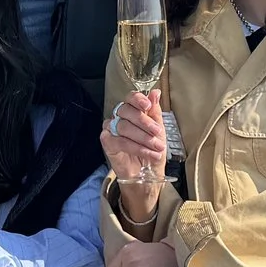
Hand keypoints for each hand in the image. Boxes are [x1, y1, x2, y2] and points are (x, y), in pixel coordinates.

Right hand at [99, 89, 169, 210]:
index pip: (130, 98)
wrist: (147, 174)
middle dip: (144, 122)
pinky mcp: (107, 143)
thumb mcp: (158, 130)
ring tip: (157, 148)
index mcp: (132, 111)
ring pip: (124, 126)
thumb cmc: (152, 150)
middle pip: (126, 111)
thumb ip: (155, 111)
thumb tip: (155, 92)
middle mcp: (119, 118)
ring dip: (143, 138)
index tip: (147, 106)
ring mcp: (111, 130)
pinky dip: (136, 147)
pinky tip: (148, 153)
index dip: (137, 99)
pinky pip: (119, 141)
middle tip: (157, 133)